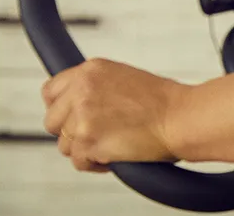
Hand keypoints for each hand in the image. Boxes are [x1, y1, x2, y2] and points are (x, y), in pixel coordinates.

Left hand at [42, 58, 188, 172]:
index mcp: (91, 70)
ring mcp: (82, 116)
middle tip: (96, 133)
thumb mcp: (125, 78)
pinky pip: (78, 161)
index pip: (51, 91)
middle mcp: (82, 90)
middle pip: (51, 120)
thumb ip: (96, 87)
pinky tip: (114, 155)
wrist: (182, 117)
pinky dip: (95, 163)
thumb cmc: (165, 102)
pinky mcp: (87, 141)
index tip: (71, 116)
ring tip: (112, 144)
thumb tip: (76, 105)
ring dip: (85, 148)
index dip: (61, 107)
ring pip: (64, 144)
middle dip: (70, 131)